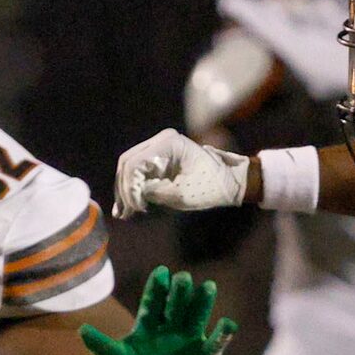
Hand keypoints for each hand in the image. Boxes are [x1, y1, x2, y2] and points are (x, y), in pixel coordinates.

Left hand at [80, 267, 240, 354]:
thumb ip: (102, 346)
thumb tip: (81, 331)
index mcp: (148, 326)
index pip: (153, 302)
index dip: (158, 288)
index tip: (161, 272)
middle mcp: (170, 327)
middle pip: (176, 305)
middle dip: (179, 292)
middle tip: (183, 278)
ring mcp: (189, 340)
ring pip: (197, 316)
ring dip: (202, 303)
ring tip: (207, 287)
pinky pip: (216, 343)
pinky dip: (223, 334)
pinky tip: (227, 324)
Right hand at [113, 129, 251, 217]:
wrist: (230, 181)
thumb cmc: (211, 186)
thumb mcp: (182, 194)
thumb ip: (154, 192)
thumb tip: (132, 195)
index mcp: (168, 143)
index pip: (134, 164)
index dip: (129, 188)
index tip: (137, 209)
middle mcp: (161, 141)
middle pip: (127, 163)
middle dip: (124, 189)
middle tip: (124, 213)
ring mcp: (159, 148)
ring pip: (129, 168)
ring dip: (125, 190)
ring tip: (123, 213)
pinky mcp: (159, 159)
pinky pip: (138, 172)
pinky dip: (132, 189)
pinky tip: (127, 207)